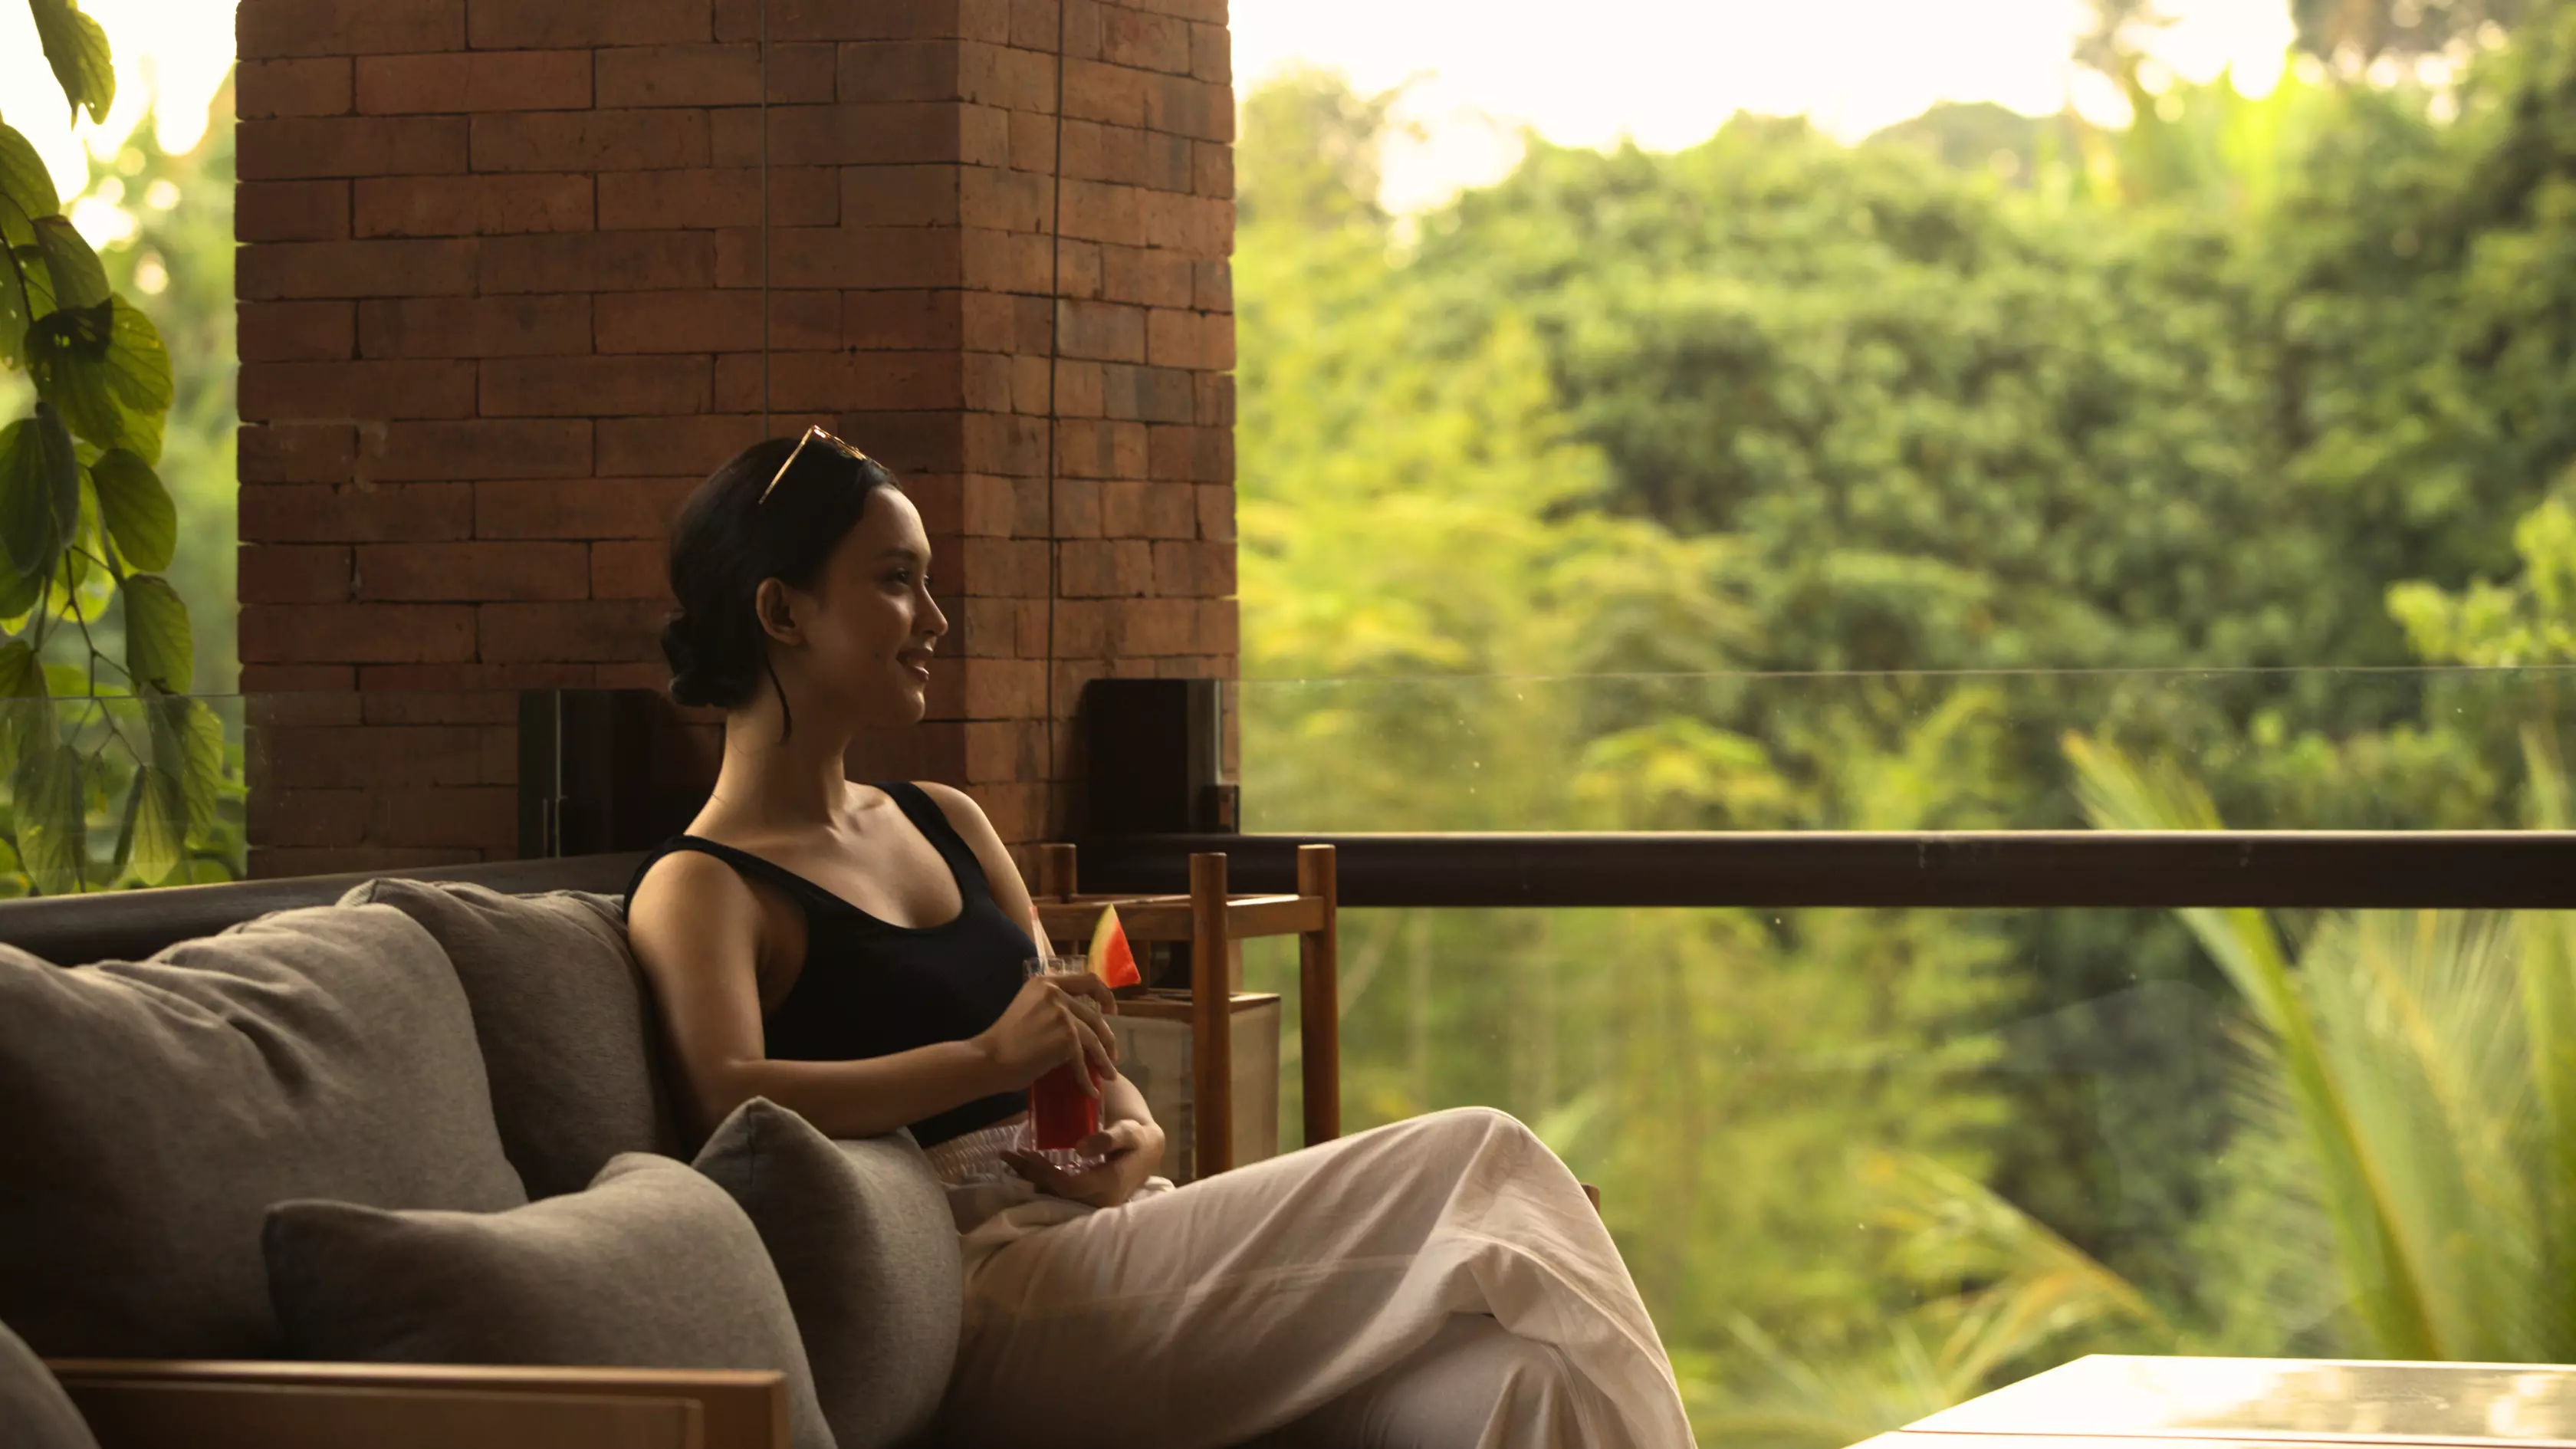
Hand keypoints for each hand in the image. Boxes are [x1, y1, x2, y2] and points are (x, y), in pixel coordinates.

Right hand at [973, 974, 1118, 1094]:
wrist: (989, 1059)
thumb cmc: (1005, 1040)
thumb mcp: (1029, 1009)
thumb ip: (1052, 1007)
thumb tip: (1081, 1023)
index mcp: (1046, 982)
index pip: (1087, 980)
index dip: (1105, 995)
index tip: (1111, 1011)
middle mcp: (1055, 993)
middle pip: (1095, 1016)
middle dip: (1107, 1039)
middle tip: (1111, 1055)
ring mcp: (1062, 1013)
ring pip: (1094, 1038)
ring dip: (1104, 1060)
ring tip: (1108, 1075)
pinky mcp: (1065, 1036)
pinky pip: (1083, 1060)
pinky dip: (1087, 1078)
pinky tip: (1090, 1090)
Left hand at [1006, 1118, 1163, 1208]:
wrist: (1148, 1150)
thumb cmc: (1139, 1138)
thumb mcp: (1130, 1132)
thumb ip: (1109, 1139)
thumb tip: (1080, 1149)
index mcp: (1108, 1186)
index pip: (1068, 1186)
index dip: (1046, 1172)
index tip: (1028, 1152)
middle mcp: (1098, 1201)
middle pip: (1055, 1194)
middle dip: (1030, 1175)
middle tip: (1008, 1154)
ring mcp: (1091, 1203)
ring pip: (1053, 1195)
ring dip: (1029, 1177)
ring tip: (1009, 1158)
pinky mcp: (1085, 1198)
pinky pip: (1057, 1192)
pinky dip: (1039, 1178)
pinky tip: (1024, 1165)